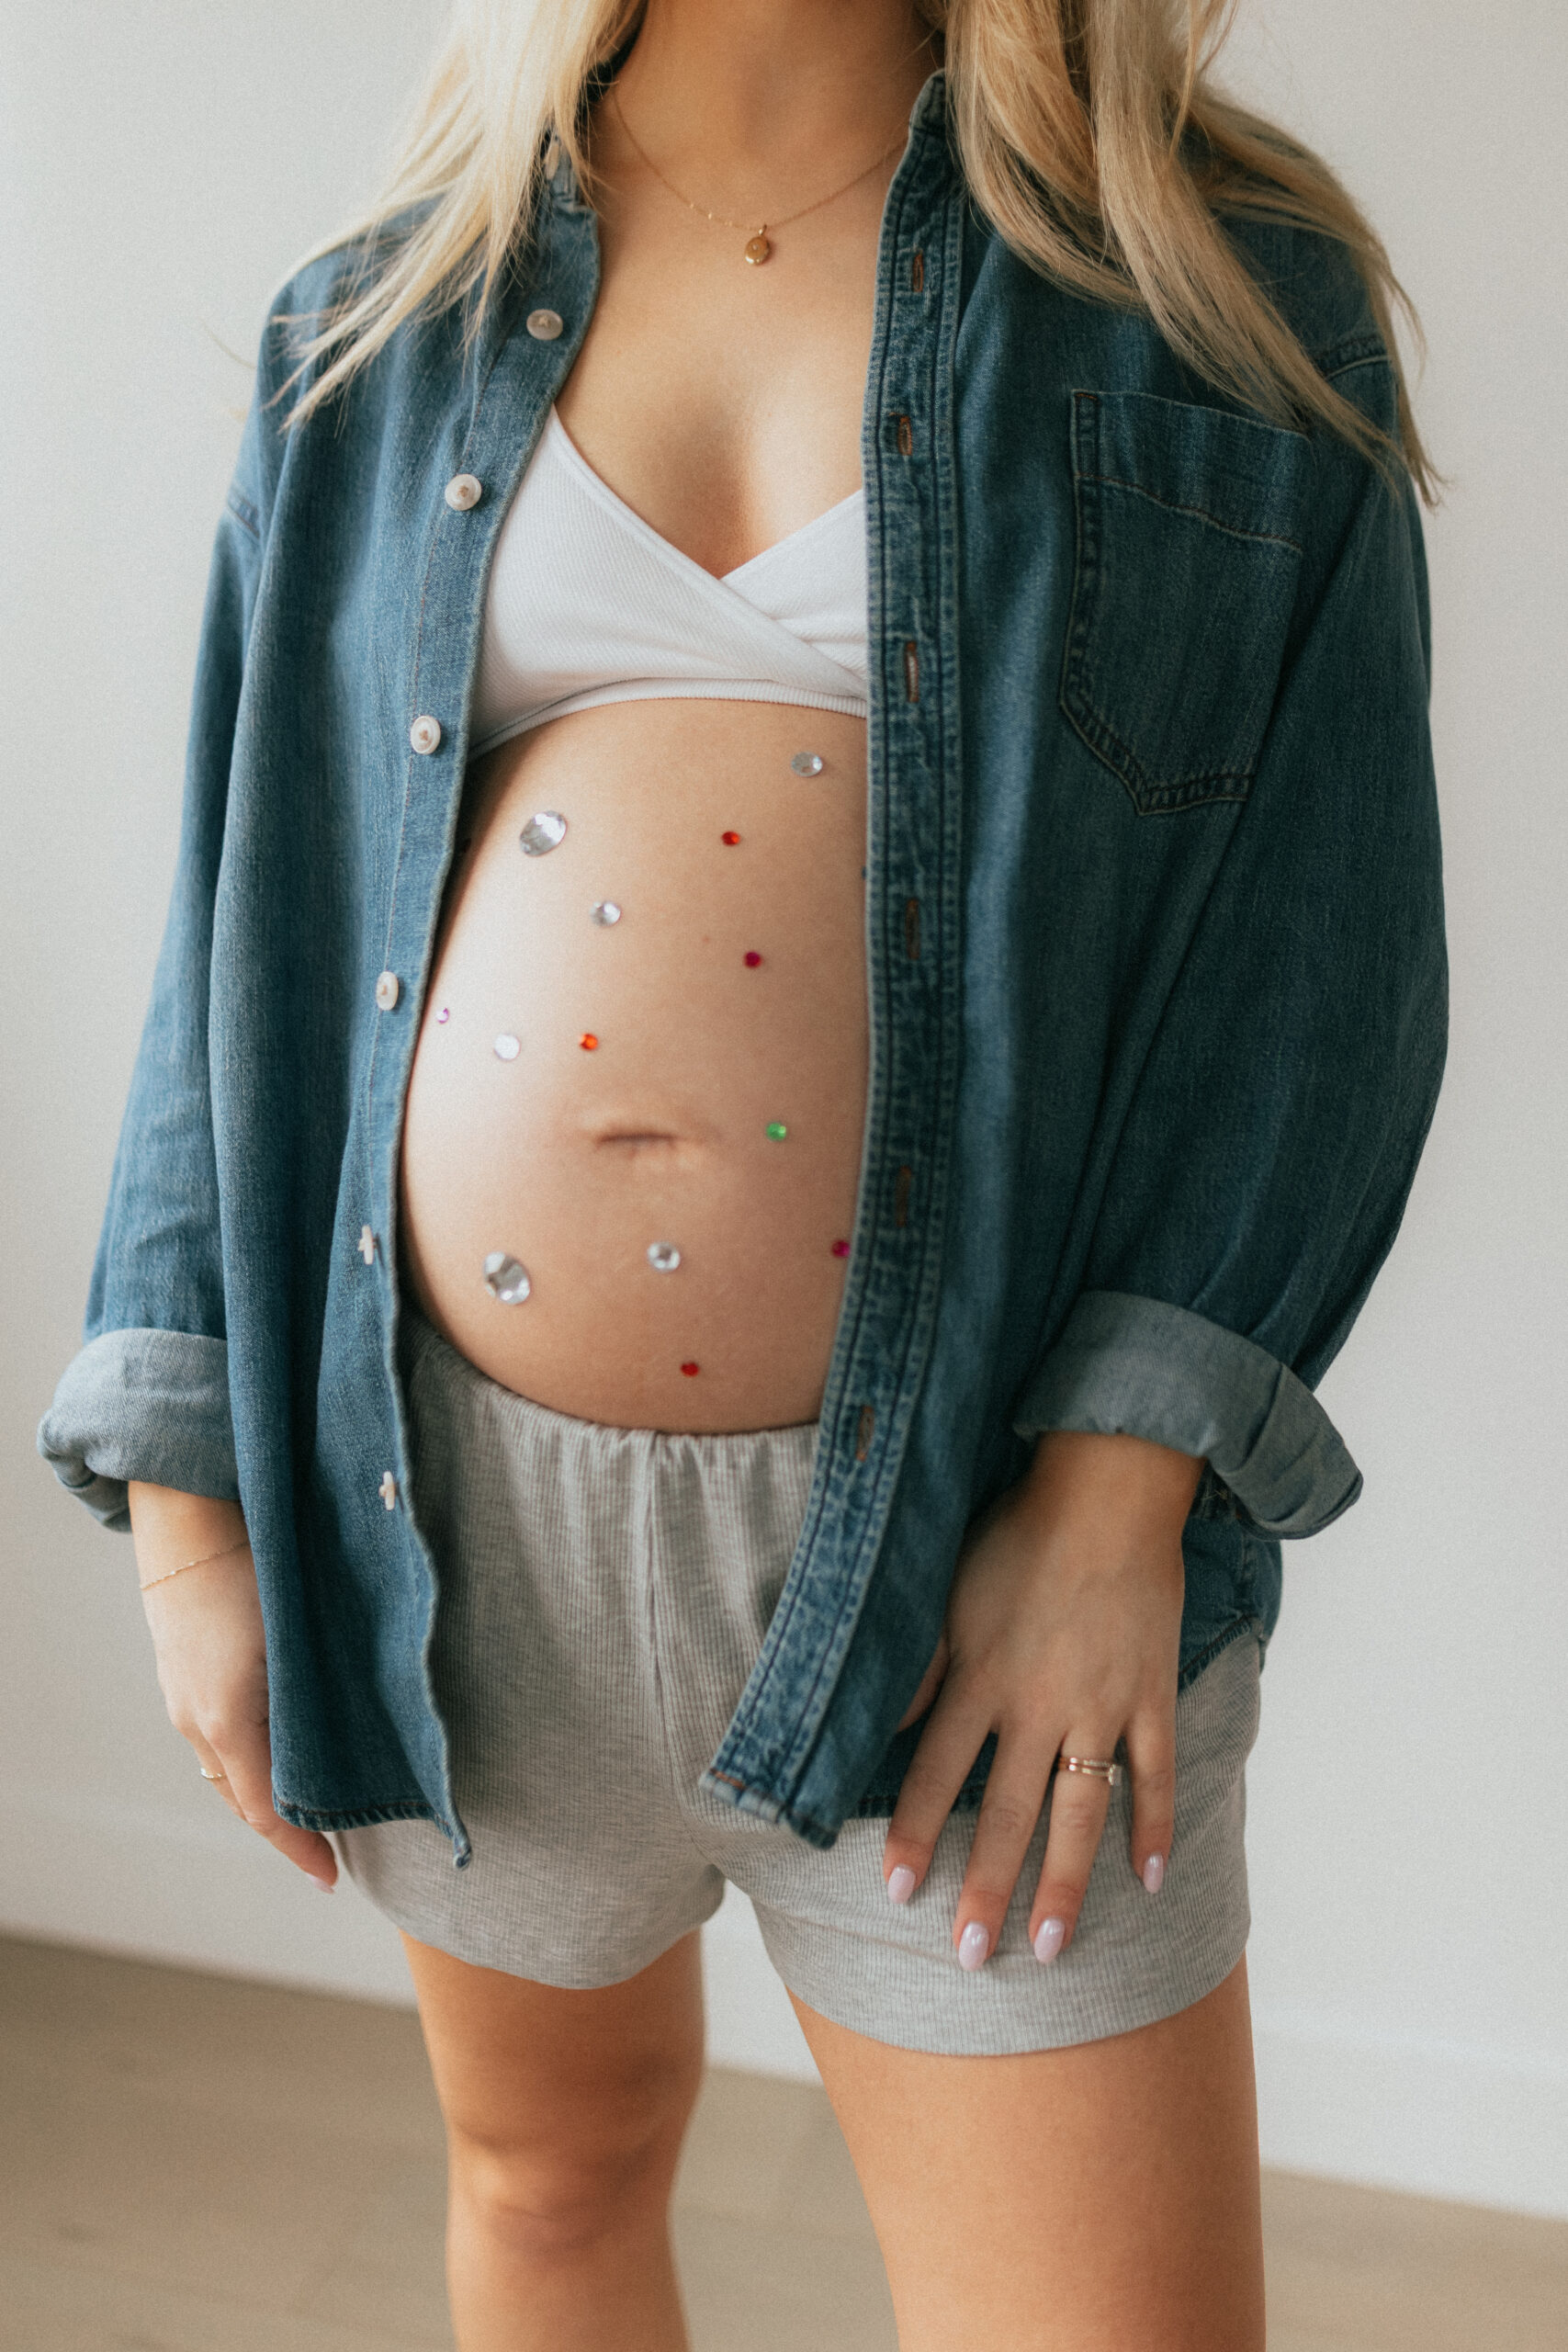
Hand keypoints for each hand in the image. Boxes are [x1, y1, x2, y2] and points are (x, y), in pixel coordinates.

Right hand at [130, 1483, 337, 1889]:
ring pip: (231, 1769)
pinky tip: (281, 1750)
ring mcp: (187, 1699)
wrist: (196, 1516)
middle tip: (329, 1851)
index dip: (300, 1848)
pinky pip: (219, 1740)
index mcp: (227, 1720)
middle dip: (285, 1828)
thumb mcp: (297, 1638)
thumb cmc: (256, 1569)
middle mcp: (200, 1718)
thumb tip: (362, 1742)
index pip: (266, 1810)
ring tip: (311, 1811)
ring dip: (268, 1793)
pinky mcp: (187, 1677)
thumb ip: (320, 1700)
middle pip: (246, 1798)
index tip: (332, 1880)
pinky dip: (250, 1759)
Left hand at [882, 1431, 1199, 1968]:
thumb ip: (918, 1664)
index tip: (893, 1892)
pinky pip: (1155, 1774)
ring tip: (1049, 1947)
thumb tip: (880, 1722)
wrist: (1108, 1489)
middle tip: (970, 1957)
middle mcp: (1037, 1703)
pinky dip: (1155, 1826)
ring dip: (1064, 1886)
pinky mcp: (1152, 1696)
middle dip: (984, 1889)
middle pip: (1004, 1813)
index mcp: (980, 1676)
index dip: (911, 1834)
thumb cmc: (1018, 1535)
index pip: (934, 1772)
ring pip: (1079, 1814)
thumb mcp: (946, 1589)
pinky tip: (1151, 1880)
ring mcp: (1100, 1705)